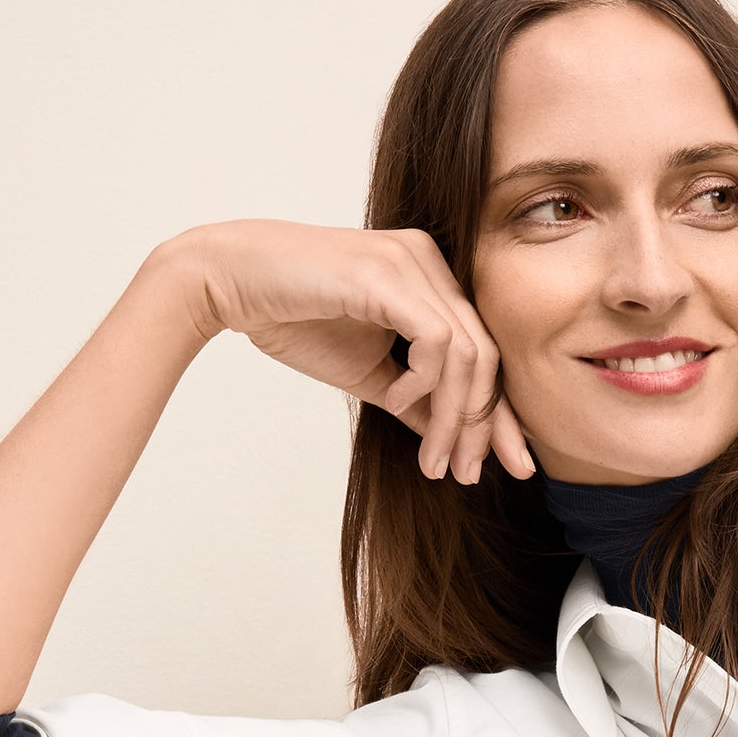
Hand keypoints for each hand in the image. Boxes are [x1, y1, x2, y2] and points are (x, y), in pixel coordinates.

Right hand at [159, 219, 534, 484]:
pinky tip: (396, 402)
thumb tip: (450, 436)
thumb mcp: (370, 372)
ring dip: (454, 418)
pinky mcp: (387, 272)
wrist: (228, 281)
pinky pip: (436, 340)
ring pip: (467, 355)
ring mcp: (410, 261)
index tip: (509, 465)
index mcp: (431, 279)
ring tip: (433, 459)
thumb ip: (416, 398)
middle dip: (485, 426)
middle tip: (468, 474)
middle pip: (487, 356)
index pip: (484, 353)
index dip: (498, 414)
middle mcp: (429, 262)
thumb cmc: (293, 318)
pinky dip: (424, 382)